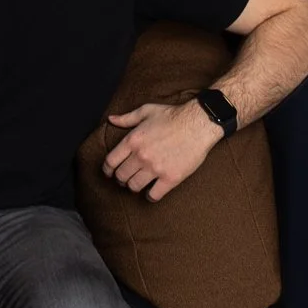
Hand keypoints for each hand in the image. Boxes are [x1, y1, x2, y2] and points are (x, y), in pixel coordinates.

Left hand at [103, 100, 221, 200]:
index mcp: (132, 140)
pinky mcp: (171, 178)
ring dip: (133, 187)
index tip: (109, 173)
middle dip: (121, 179)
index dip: (108, 170)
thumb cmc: (173, 115)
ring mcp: (156, 168)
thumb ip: (126, 118)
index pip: (111, 161)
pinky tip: (152, 193)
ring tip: (137, 184)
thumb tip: (110, 119)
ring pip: (134, 186)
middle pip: (121, 176)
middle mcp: (141, 156)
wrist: (199, 124)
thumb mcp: (146, 111)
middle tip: (125, 179)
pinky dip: (150, 196)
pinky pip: (154, 195)